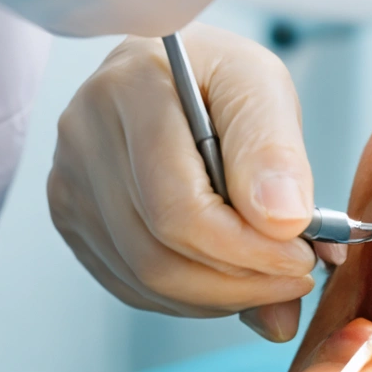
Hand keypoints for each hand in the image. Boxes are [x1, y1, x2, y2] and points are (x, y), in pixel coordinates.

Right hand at [49, 23, 342, 340]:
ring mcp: (69, 179)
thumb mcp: (265, 86)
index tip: (302, 256)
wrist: (175, 74)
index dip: (248, 249)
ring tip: (271, 278)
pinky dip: (190, 297)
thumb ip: (276, 152)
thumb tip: (284, 223)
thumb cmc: (223, 78)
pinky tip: (228, 277)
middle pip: (158, 253)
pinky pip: (130, 285)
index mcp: (134, 87)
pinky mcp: (71, 214)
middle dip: (241, 281)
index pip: (180, 207)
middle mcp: (85, 134)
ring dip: (220, 296)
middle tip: (296, 277)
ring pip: (144, 279)